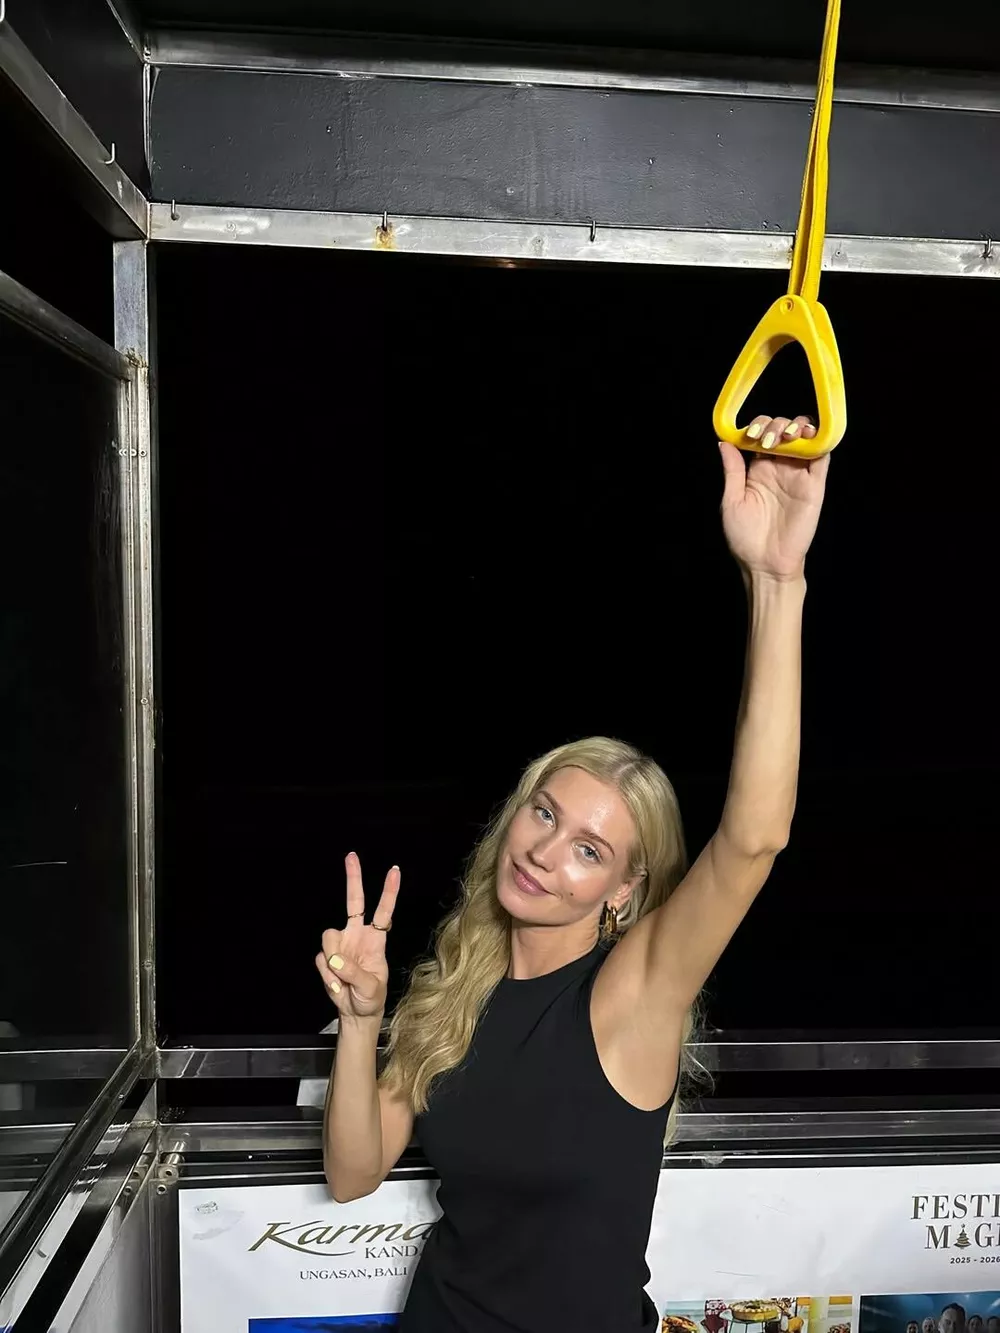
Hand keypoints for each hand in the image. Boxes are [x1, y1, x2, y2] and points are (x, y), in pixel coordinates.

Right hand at [315, 853, 400, 1022]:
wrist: (356, 1013)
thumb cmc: (371, 998)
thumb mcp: (371, 988)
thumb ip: (355, 973)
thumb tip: (335, 958)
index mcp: (376, 940)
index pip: (383, 911)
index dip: (388, 892)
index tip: (394, 871)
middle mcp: (357, 935)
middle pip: (354, 901)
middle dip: (353, 878)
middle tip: (352, 856)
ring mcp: (340, 945)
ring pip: (329, 937)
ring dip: (334, 962)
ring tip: (344, 982)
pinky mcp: (326, 957)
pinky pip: (321, 961)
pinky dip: (328, 977)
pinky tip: (337, 985)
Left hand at [719, 415, 829, 581]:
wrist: (765, 564)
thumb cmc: (745, 537)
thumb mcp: (732, 500)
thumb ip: (732, 470)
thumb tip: (724, 441)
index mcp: (758, 470)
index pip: (762, 435)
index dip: (758, 426)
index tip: (750, 434)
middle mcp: (779, 468)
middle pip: (783, 431)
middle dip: (776, 424)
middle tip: (767, 439)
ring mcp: (798, 475)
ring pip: (805, 438)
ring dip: (798, 426)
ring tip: (787, 434)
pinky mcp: (814, 485)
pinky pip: (822, 457)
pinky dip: (820, 440)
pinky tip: (809, 434)